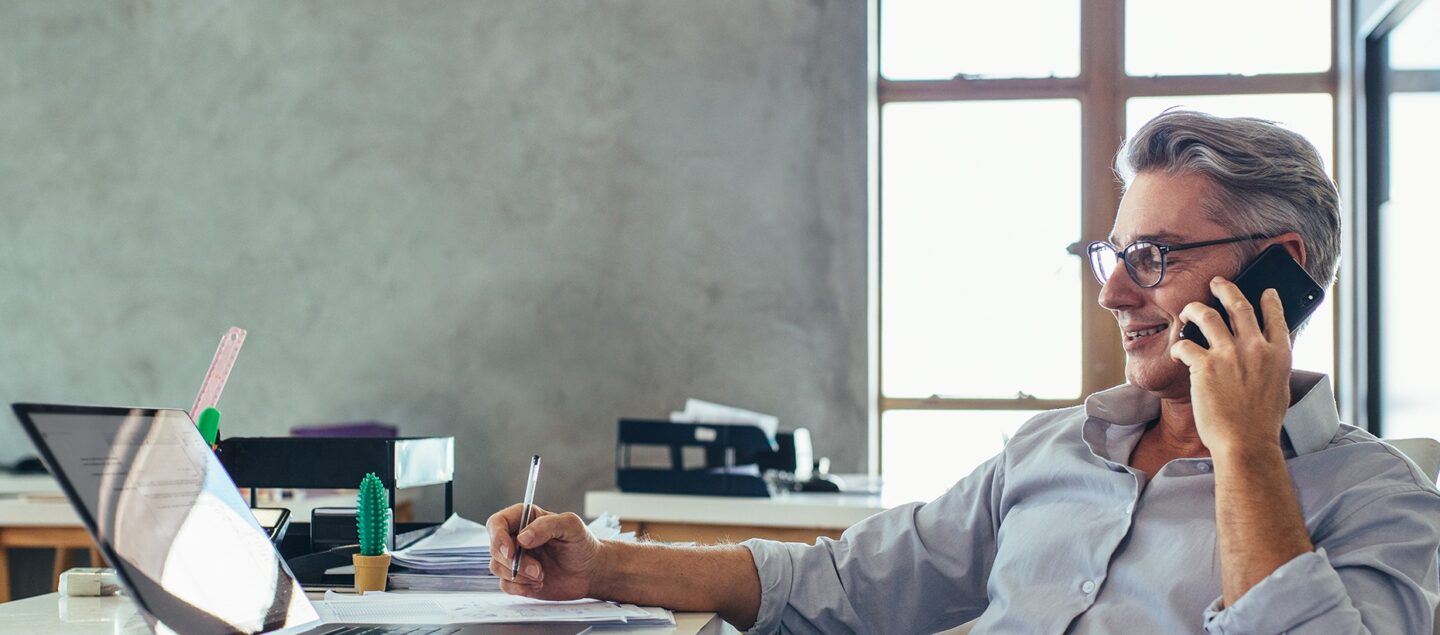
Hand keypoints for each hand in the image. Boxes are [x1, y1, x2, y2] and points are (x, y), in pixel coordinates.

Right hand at [486, 503, 605, 599]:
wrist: (590, 571)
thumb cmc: (582, 544)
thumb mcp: (571, 526)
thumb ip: (547, 525)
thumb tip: (522, 538)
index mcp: (525, 519)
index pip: (497, 523)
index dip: (498, 537)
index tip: (511, 552)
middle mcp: (516, 538)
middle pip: (494, 548)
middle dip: (513, 562)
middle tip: (537, 569)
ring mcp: (516, 559)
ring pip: (497, 567)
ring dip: (519, 575)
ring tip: (542, 575)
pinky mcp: (518, 579)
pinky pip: (505, 585)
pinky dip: (521, 587)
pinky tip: (539, 583)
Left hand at [1169, 277, 1291, 453]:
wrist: (1245, 443)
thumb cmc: (1261, 424)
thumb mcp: (1278, 389)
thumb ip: (1271, 367)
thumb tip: (1265, 356)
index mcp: (1278, 355)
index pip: (1276, 318)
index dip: (1270, 301)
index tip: (1265, 291)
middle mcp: (1255, 348)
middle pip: (1239, 305)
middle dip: (1226, 289)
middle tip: (1217, 282)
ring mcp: (1229, 354)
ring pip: (1207, 316)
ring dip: (1194, 309)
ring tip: (1188, 310)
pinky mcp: (1204, 365)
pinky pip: (1185, 344)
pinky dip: (1178, 347)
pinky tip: (1176, 353)